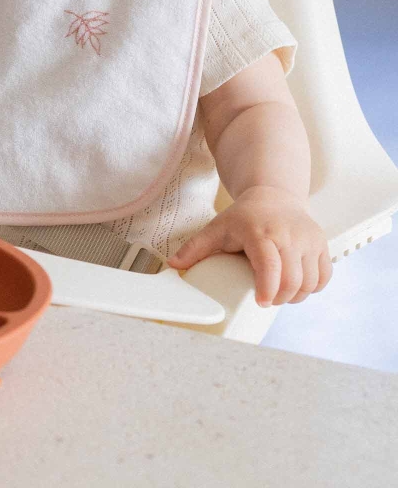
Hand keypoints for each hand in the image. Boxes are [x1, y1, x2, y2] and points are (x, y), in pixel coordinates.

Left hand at [167, 185, 331, 306]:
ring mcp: (309, 239)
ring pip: (310, 281)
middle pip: (293, 279)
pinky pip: (324, 276)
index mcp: (260, 232)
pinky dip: (313, 288)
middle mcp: (288, 234)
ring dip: (297, 295)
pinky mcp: (322, 244)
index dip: (268, 289)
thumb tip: (174, 265)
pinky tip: (298, 288)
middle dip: (281, 298)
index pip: (270, 265)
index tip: (261, 302)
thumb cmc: (243, 217)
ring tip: (280, 295)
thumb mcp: (217, 228)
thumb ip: (195, 247)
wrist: (273, 196)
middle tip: (267, 300)